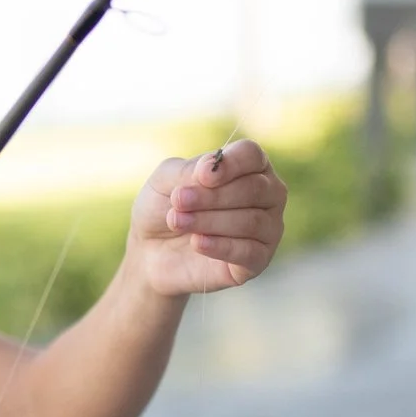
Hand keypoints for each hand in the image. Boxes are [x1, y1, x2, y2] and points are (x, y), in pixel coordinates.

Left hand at [131, 139, 286, 295]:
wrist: (149, 251)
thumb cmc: (163, 207)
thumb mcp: (165, 179)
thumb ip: (189, 169)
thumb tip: (214, 166)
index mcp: (248, 167)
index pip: (252, 155)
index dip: (231, 164)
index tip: (202, 176)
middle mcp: (266, 195)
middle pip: (255, 188)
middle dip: (212, 196)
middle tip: (179, 201)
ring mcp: (267, 229)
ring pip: (251, 221)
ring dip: (209, 221)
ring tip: (177, 221)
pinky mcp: (257, 260)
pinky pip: (250, 252)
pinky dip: (221, 246)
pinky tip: (197, 243)